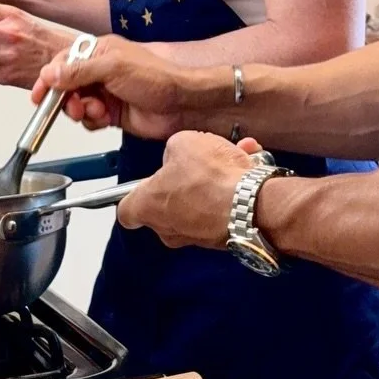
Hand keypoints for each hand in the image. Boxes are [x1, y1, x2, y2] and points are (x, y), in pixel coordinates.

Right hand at [33, 36, 208, 139]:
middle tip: (75, 107)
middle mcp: (99, 71)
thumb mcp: (113, 68)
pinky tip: (107, 119)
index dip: (49, 78)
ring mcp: (105, 92)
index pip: (63, 62)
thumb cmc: (156, 78)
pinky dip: (93, 121)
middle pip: (66, 86)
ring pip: (76, 105)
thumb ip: (78, 72)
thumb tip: (49, 74)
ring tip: (97, 112)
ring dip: (82, 111)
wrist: (181, 106)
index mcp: (99, 52)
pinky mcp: (110, 113)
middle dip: (66, 99)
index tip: (39, 95)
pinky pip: (89, 119)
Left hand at [117, 131, 261, 247]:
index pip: (126, 211)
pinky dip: (232, 191)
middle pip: (165, 206)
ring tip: (230, 158)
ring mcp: (196, 236)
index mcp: (148, 206)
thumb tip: (181, 153)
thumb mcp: (182, 142)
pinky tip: (246, 167)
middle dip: (179, 185)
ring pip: (198, 205)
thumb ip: (174, 149)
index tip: (139, 187)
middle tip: (193, 165)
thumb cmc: (211, 179)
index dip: (133, 196)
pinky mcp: (223, 237)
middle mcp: (169, 228)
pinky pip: (223, 209)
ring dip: (211, 183)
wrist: (251, 203)